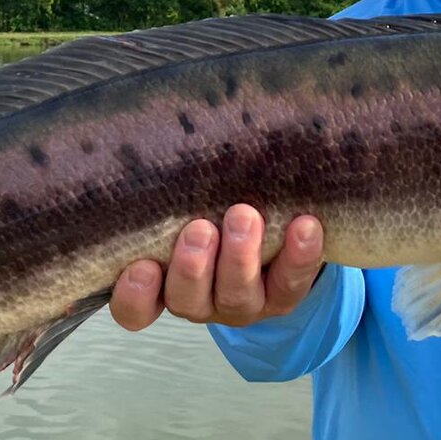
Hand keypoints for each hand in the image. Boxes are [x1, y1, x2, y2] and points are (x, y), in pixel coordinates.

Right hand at [110, 205, 324, 329]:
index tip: (142, 266)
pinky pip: (291, 283)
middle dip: (192, 267)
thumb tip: (159, 131)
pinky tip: (306, 226)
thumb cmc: (208, 206)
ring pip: (236, 296)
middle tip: (200, 229)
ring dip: (240, 258)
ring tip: (244, 216)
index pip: (134, 308)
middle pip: (187, 299)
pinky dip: (299, 255)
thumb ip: (167, 184)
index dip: (134, 296)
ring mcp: (241, 303)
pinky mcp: (283, 297)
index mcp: (162, 284)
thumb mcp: (182, 198)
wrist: (268, 227)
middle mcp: (199, 300)